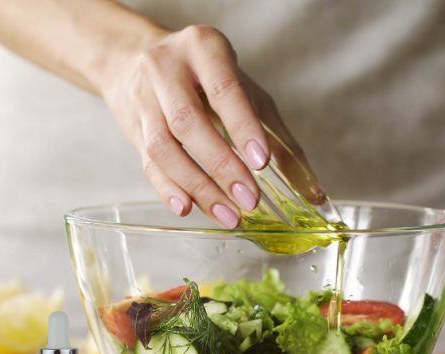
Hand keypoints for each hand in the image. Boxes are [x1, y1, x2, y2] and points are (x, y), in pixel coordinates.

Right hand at [99, 25, 321, 227]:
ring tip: (228, 214)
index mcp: (202, 48)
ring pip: (163, 148)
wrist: (132, 60)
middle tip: (249, 199)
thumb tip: (312, 191)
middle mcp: (165, 69)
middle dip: (221, 166)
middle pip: (188, 122)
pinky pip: (147, 164)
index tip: (262, 162)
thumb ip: (276, 134)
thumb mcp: (244, 88)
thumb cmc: (203, 76)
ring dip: (197, 186)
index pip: (222, 89)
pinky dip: (169, 190)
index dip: (242, 127)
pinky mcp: (132, 128)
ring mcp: (143, 99)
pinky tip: (189, 208)